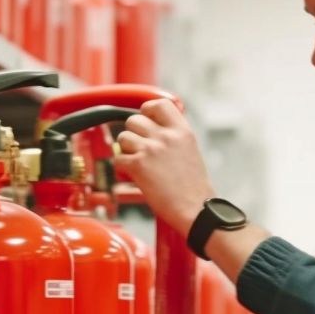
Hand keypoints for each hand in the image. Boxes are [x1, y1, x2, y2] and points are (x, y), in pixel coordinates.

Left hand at [114, 99, 215, 235]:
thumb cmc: (194, 188)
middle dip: (133, 134)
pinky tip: (134, 176)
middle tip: (140, 148)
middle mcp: (166, 136)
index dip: (147, 110)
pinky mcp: (138, 165)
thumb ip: (173, 137)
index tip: (146, 120)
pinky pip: (118, 159)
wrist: (196, 210)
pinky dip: (123, 169)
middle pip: (134, 120)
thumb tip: (153, 130)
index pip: (158, 104)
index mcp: (182, 131)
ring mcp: (151, 149)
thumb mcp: (190, 151)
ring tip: (138, 163)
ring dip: (126, 151)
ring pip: (123, 138)